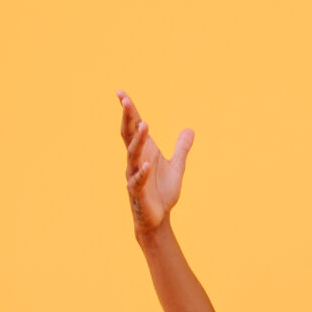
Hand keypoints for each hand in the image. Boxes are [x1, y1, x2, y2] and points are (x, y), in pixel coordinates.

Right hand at [118, 90, 194, 233]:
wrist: (158, 219)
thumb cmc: (163, 192)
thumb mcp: (177, 167)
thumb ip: (181, 149)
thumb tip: (190, 129)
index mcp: (144, 152)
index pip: (133, 128)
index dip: (129, 111)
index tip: (121, 93)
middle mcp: (135, 161)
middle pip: (128, 135)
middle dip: (127, 118)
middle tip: (125, 100)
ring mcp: (134, 175)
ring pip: (132, 154)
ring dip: (138, 140)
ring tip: (144, 125)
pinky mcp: (137, 192)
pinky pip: (137, 180)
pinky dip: (142, 172)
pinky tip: (147, 164)